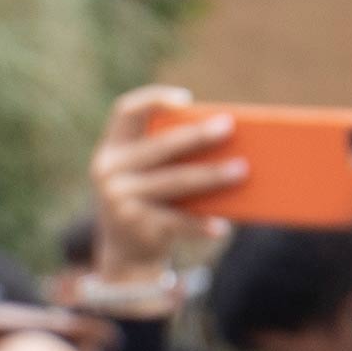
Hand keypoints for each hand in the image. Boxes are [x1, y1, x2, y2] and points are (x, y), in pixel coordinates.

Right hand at [86, 86, 244, 291]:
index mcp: (113, 148)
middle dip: (195, 136)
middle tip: (229, 127)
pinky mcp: (136, 227)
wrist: (125, 250)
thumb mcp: (147, 173)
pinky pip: (175, 222)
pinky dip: (200, 224)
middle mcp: (109, 170)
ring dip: (210, 176)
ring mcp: (119, 200)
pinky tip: (222, 226)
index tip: (186, 99)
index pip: (126, 112)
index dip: (153, 100)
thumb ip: (170, 155)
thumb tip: (229, 142)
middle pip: (158, 147)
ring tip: (242, 170)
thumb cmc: (150, 198)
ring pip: (173, 182)